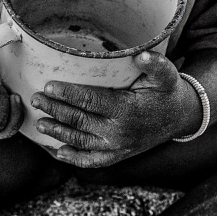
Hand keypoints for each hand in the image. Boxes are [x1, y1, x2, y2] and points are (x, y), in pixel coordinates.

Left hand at [31, 51, 196, 167]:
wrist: (180, 117)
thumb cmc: (168, 91)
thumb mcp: (167, 75)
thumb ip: (155, 63)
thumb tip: (141, 54)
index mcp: (126, 110)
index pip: (89, 101)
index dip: (67, 94)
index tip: (48, 85)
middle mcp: (118, 132)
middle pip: (79, 121)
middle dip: (55, 110)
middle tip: (36, 99)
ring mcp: (117, 147)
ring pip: (80, 141)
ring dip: (57, 133)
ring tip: (39, 123)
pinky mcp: (118, 155)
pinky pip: (91, 161)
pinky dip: (73, 158)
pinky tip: (58, 151)